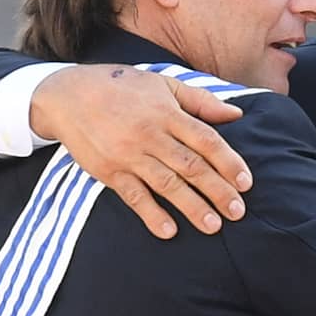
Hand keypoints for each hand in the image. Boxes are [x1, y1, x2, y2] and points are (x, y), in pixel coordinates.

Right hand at [31, 65, 251, 237]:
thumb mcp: (163, 85)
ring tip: (213, 226)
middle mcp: (150, 135)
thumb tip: (236, 116)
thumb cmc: (123, 87)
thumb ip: (201, 101)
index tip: (246, 183)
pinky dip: (151, 214)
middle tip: (238, 212)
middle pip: (191, 166)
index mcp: (167, 113)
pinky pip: (133, 196)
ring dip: (191, 207)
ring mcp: (128, 155)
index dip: (228, 162)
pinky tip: (169, 231)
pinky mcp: (108, 171)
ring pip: (166, 184)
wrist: (68, 95)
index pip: (206, 140)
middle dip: (217, 190)